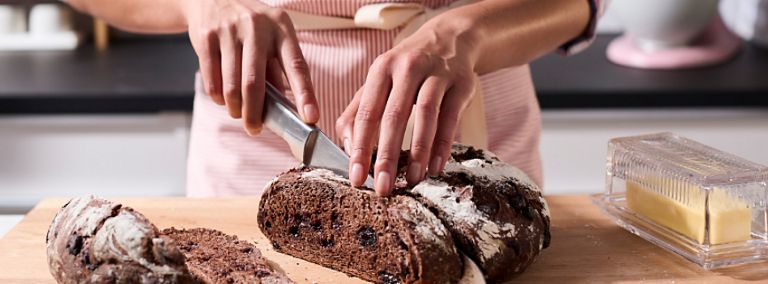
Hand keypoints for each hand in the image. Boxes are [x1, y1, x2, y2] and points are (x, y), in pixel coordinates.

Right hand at [182, 0, 318, 134]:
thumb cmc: (250, 26)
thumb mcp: (271, 38)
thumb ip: (277, 70)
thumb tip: (285, 109)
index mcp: (281, 28)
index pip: (296, 65)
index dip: (305, 94)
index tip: (311, 117)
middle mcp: (257, 26)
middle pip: (255, 82)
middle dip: (255, 113)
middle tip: (254, 129)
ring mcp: (230, 30)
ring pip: (232, 85)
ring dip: (235, 108)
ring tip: (238, 113)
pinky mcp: (207, 37)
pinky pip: (212, 79)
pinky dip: (218, 97)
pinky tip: (222, 99)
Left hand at [336, 24, 479, 195]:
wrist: (450, 37)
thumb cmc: (408, 67)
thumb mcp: (380, 80)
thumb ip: (358, 111)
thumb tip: (347, 148)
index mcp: (381, 70)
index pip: (367, 114)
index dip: (360, 148)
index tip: (356, 178)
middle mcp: (407, 68)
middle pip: (394, 116)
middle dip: (387, 156)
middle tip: (383, 188)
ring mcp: (436, 74)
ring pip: (425, 115)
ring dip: (419, 152)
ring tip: (413, 180)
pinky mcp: (462, 82)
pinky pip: (451, 116)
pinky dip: (444, 144)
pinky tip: (436, 166)